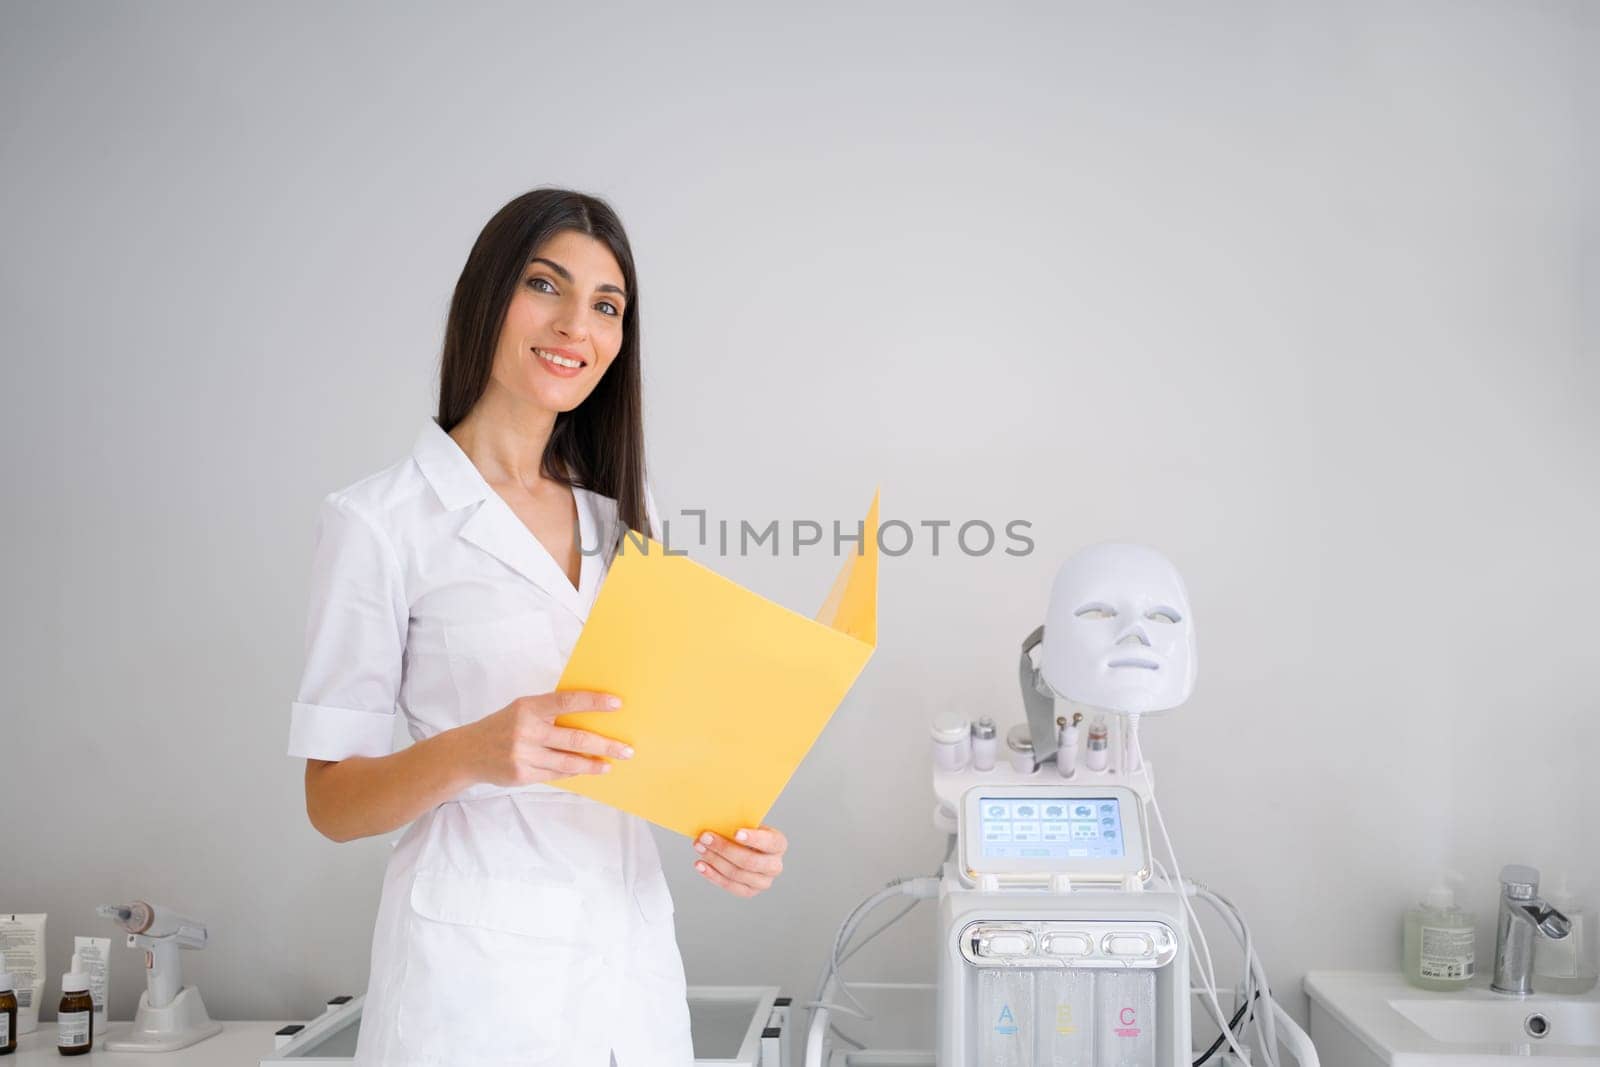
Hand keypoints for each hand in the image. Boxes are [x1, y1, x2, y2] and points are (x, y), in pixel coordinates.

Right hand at [454, 691, 632, 786]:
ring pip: (568, 762)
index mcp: (528, 707)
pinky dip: (573, 772)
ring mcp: (523, 755)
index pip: (566, 701)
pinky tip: (586, 770)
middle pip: (574, 739)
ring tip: (610, 764)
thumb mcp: (522, 709)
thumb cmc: (502, 726)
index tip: (617, 704)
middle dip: (604, 745)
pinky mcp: (521, 775)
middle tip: (626, 749)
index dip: (593, 702)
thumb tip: (591, 715)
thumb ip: (550, 711)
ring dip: (593, 764)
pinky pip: (556, 774)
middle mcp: (526, 730)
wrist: (466, 752)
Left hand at [692, 825, 787, 897]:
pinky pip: (729, 885)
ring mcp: (763, 882)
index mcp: (778, 844)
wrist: (748, 848)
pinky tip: (701, 865)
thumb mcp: (748, 824)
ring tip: (700, 848)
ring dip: (714, 860)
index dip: (753, 838)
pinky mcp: (749, 892)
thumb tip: (718, 821)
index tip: (736, 833)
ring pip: (736, 874)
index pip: (769, 842)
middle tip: (706, 837)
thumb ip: (738, 823)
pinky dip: (712, 875)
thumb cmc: (747, 832)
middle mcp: (775, 865)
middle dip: (724, 849)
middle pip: (750, 861)